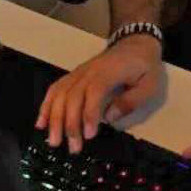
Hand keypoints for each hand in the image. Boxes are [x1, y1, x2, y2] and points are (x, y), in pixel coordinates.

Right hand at [35, 34, 163, 152]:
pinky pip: (56, 89)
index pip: (94, 92)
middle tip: (73, 148)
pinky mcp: (74, 75)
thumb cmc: (144, 66)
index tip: (89, 135)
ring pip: (60, 93)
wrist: (135, 43)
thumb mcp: (150, 84)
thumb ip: (131, 100)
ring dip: (54, 118)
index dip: (89, 113)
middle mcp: (90, 71)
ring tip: (53, 140)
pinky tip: (41, 122)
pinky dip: (46, 105)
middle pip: (73, 96)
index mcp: (109, 72)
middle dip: (70, 124)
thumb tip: (110, 118)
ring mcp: (79, 72)